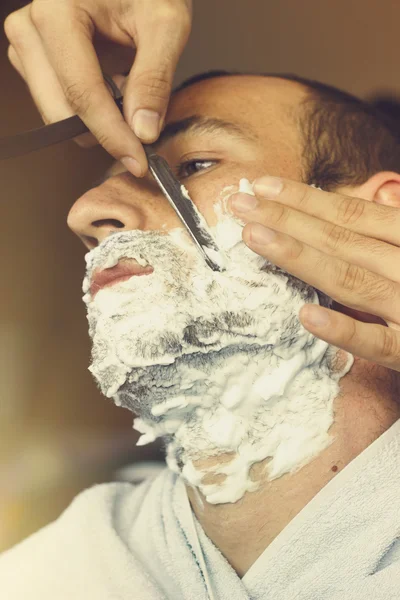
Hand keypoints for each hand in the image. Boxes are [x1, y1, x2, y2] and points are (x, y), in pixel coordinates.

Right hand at [4, 0, 191, 175]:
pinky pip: (56, 103)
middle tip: (143, 132)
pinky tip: (110, 86)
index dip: (112, 134)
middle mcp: (30, 27)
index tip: (137, 160)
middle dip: (104, 131)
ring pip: (56, 112)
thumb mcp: (165, 24)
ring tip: (126, 87)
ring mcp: (27, 44)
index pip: (82, 91)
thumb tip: (143, 131)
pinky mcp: (33, 59)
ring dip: (95, 118)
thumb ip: (154, 78)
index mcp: (58, 10)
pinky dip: (87, 109)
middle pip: (61, 109)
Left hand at [228, 176, 399, 371]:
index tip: (263, 186)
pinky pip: (378, 344)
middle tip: (239, 204)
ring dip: (300, 257)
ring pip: (352, 280)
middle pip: (343, 238)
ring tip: (255, 238)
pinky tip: (307, 316)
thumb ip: (396, 230)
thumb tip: (377, 203)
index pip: (355, 213)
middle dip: (287, 218)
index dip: (306, 199)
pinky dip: (344, 329)